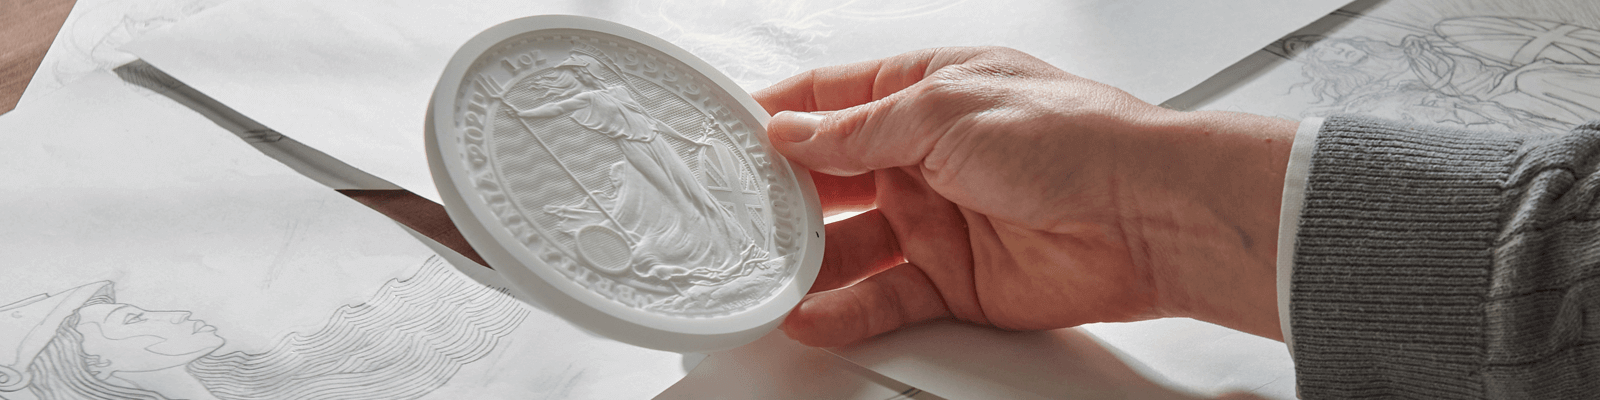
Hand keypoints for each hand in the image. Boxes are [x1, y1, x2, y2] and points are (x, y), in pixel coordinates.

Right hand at [756, 47, 1295, 346]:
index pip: (830, 102)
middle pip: (829, 180)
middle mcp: (924, 156)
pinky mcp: (954, 280)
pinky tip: (810, 314)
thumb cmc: (1072, 136)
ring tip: (762, 273)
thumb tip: (794, 132)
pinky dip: (845, 310)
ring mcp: (937, 220)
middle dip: (780, 197)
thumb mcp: (943, 110)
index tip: (724, 135)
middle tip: (733, 215)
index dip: (775, 117)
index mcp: (923, 93)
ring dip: (805, 260)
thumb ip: (860, 131)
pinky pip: (885, 298)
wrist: (1147, 214)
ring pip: (849, 245)